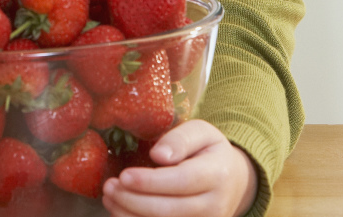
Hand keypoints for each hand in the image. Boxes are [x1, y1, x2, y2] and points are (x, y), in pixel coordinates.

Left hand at [102, 120, 257, 216]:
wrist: (233, 182)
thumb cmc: (210, 152)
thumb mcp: (202, 133)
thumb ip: (181, 139)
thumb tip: (158, 155)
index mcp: (218, 174)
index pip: (182, 181)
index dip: (151, 182)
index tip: (125, 176)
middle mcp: (214, 206)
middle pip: (168, 210)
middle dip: (133, 200)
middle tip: (109, 186)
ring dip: (130, 215)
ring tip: (110, 197)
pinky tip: (120, 211)